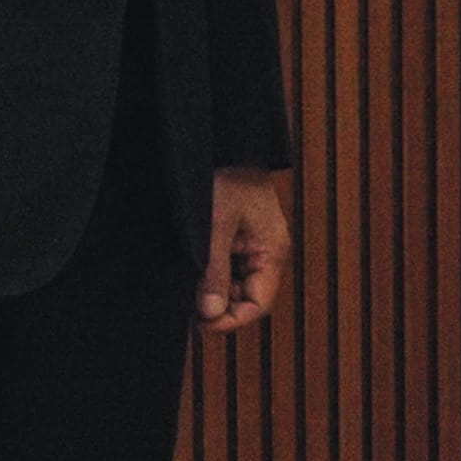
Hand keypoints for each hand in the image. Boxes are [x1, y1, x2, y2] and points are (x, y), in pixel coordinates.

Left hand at [197, 170, 291, 331]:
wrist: (224, 140)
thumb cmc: (226, 174)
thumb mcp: (216, 226)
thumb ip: (214, 271)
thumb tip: (210, 312)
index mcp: (272, 250)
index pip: (259, 305)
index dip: (230, 319)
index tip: (201, 321)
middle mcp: (266, 250)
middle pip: (246, 297)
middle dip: (219, 302)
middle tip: (189, 298)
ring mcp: (252, 242)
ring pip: (234, 282)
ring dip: (212, 285)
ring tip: (189, 277)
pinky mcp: (237, 233)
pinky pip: (226, 264)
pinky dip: (210, 269)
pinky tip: (193, 262)